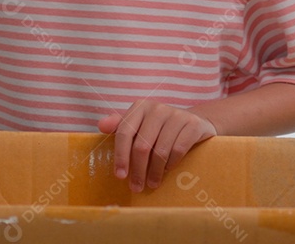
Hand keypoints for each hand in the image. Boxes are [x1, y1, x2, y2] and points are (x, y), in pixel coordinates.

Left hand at [98, 100, 216, 192]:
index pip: (124, 132)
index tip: (120, 176)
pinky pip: (178, 150)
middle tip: (136, 187)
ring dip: (154, 172)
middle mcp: (157, 108)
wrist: (193, 122)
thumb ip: (119, 126)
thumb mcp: (139, 124)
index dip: (120, 156)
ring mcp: (176, 115)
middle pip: (142, 145)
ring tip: (152, 184)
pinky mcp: (193, 124)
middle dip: (138, 170)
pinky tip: (167, 171)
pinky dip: (171, 164)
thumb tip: (100, 126)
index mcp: (139, 107)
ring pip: (160, 151)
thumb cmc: (159, 128)